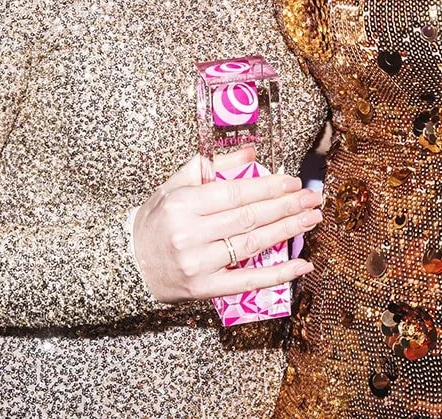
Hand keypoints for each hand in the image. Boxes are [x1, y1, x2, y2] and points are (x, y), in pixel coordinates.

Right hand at [131, 149, 321, 303]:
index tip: (292, 181)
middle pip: (248, 218)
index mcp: (183, 204)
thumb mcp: (174, 186)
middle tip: (312, 198)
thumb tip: (250, 153)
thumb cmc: (155, 221)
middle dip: (286, 206)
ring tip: (311, 219)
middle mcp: (190, 234)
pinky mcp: (205, 288)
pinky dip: (278, 274)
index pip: (234, 193)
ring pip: (252, 245)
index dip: (267, 187)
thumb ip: (212, 166)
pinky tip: (301, 264)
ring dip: (287, 231)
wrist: (129, 264)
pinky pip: (248, 280)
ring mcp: (199, 264)